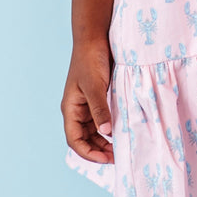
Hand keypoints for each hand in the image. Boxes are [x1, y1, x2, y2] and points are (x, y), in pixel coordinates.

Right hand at [62, 41, 114, 163]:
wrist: (96, 38)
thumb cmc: (90, 60)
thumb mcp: (95, 86)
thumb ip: (100, 109)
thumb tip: (106, 133)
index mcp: (70, 109)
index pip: (75, 140)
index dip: (89, 153)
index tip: (107, 158)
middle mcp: (78, 109)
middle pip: (86, 139)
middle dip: (100, 150)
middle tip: (120, 156)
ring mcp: (89, 104)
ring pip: (96, 130)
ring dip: (107, 141)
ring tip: (124, 147)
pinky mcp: (101, 97)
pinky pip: (105, 118)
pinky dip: (113, 127)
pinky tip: (126, 130)